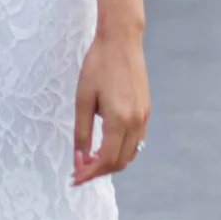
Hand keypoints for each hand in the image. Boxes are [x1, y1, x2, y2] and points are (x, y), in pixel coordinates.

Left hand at [71, 29, 149, 184]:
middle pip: (119, 162)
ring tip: (90, 158)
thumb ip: (81, 132)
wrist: (121, 40)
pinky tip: (106, 143)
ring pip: (130, 154)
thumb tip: (79, 159)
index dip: (89, 173)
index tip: (74, 179)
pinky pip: (136, 140)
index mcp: (119, 120)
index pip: (105, 160)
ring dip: (111, 161)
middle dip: (99, 171)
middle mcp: (136, 122)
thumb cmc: (98, 65)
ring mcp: (144, 117)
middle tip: (79, 170)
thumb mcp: (83, 99)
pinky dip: (121, 149)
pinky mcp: (146, 110)